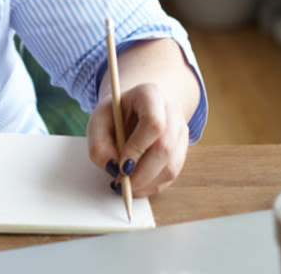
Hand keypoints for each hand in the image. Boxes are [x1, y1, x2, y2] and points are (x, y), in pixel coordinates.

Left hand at [87, 81, 189, 197]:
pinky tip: (136, 183)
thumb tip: (114, 170)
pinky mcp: (182, 149)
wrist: (133, 109)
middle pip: (165, 148)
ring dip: (146, 183)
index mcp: (150, 94)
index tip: (121, 165)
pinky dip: (152, 185)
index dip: (137, 147)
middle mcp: (171, 110)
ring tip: (126, 184)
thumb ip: (99, 146)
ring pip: (171, 166)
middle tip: (121, 183)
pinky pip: (171, 175)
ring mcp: (180, 130)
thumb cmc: (114, 115)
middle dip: (141, 173)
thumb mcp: (97, 123)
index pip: (153, 122)